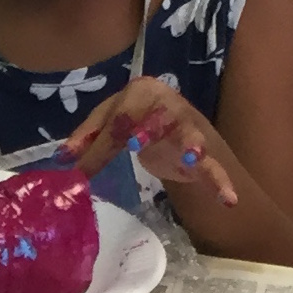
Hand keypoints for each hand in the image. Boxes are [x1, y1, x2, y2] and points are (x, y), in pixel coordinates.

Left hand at [64, 77, 239, 205]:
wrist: (177, 117)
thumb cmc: (135, 117)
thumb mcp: (109, 122)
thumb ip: (88, 137)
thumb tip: (63, 157)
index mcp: (140, 93)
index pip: (117, 120)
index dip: (98, 146)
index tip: (81, 172)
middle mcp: (167, 105)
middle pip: (155, 119)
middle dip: (147, 129)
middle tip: (136, 142)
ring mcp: (188, 128)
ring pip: (189, 135)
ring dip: (191, 146)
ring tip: (192, 157)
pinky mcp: (205, 153)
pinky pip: (214, 167)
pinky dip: (221, 182)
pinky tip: (229, 200)